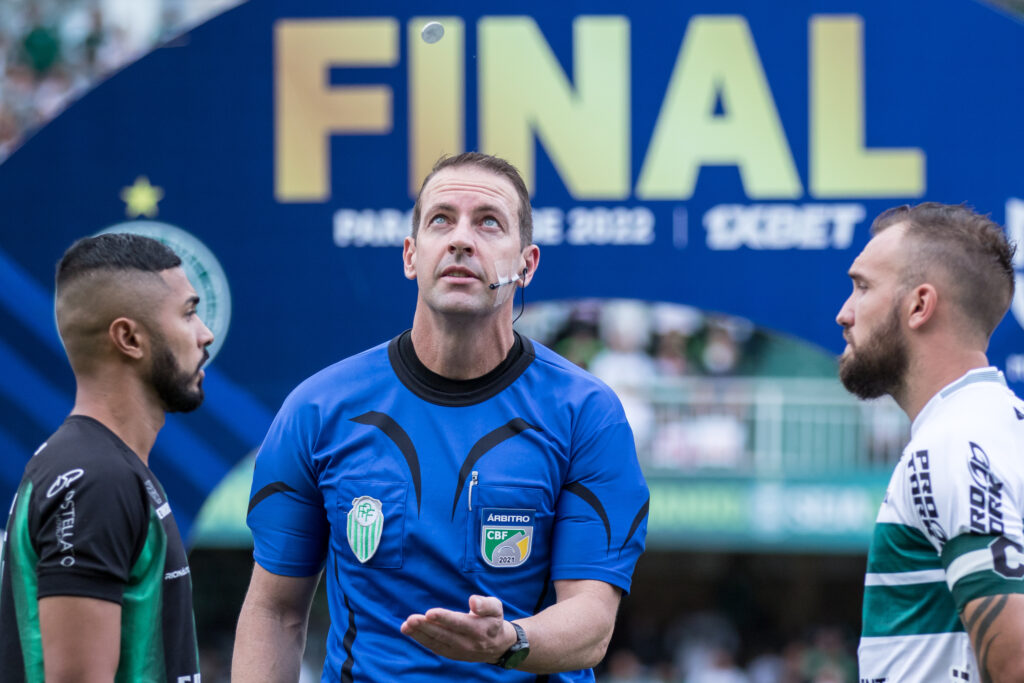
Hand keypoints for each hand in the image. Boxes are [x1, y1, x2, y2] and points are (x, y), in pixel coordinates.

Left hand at [400, 595, 516, 662]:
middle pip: (444, 635)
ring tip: (406, 625)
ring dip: (419, 634)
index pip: (459, 624)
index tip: (430, 612)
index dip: (444, 618)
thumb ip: (485, 604)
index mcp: (479, 630)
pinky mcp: (451, 654)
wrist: (498, 646)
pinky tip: (410, 631)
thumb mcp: (496, 608)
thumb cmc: (493, 620)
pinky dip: (421, 640)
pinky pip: (434, 647)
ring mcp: (458, 651)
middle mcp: (468, 643)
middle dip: (426, 627)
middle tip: (411, 619)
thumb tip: (472, 601)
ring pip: (436, 643)